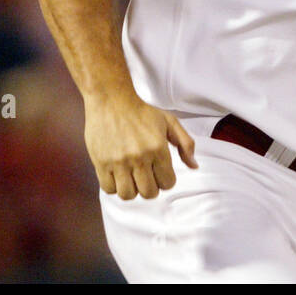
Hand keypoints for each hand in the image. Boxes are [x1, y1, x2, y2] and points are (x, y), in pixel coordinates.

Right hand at [83, 93, 198, 199]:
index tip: (160, 172)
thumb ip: (186, 144)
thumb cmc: (140, 111)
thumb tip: (194, 166)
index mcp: (158, 148)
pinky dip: (114, 186)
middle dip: (151, 187)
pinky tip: (118, 174)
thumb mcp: (169, 121)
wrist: (111, 99)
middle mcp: (139, 157)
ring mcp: (119, 161)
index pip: (167, 183)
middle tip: (146, 176)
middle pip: (149, 193)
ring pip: (128, 194)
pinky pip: (109, 189)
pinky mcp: (101, 162)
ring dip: (132, 189)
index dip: (165, 180)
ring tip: (131, 177)